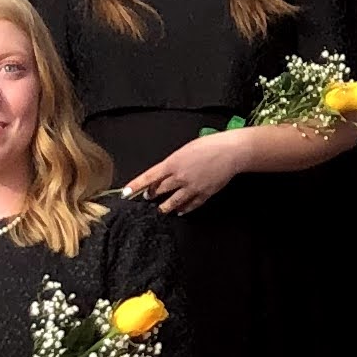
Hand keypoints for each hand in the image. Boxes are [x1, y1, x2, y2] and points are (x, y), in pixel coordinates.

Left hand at [123, 130, 244, 215]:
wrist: (231, 152)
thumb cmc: (209, 145)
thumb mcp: (185, 150)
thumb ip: (173, 162)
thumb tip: (165, 172)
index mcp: (172, 163)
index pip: (148, 177)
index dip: (136, 186)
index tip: (126, 193)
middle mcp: (179, 177)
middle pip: (160, 190)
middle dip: (152, 195)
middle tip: (148, 197)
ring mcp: (192, 188)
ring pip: (174, 202)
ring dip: (166, 207)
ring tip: (162, 210)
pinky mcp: (204, 194)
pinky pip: (191, 205)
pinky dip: (185, 209)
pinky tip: (181, 211)